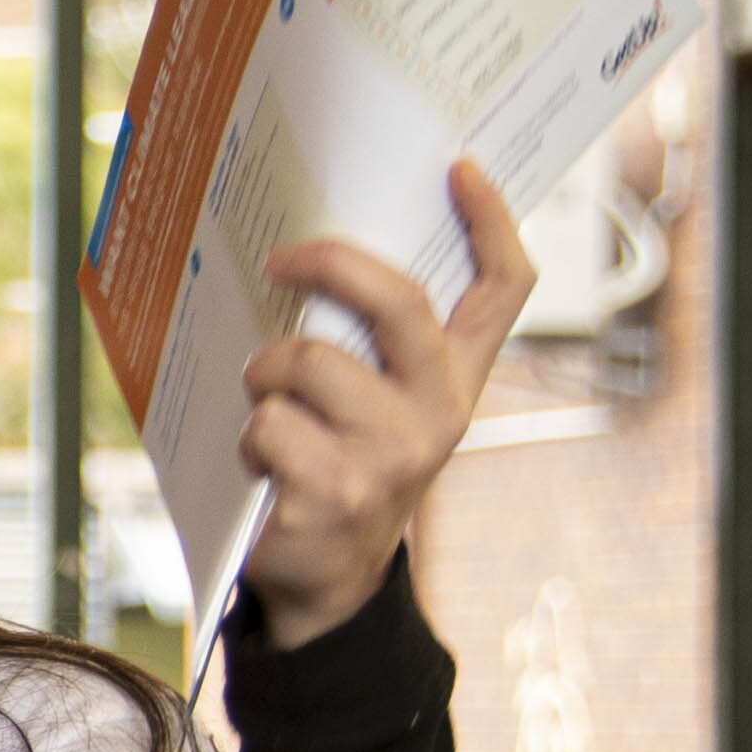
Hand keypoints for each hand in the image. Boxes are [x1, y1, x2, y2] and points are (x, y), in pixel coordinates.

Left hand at [244, 159, 531, 652]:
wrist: (324, 582)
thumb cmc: (338, 467)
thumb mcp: (374, 405)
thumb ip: (368, 344)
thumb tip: (310, 258)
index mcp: (456, 378)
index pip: (504, 288)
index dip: (492, 222)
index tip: (460, 169)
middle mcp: (438, 410)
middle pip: (397, 302)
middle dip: (328, 264)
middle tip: (281, 260)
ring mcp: (392, 453)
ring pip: (306, 363)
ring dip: (263, 375)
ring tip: (265, 404)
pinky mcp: (336, 490)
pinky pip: (267, 424)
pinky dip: (246, 437)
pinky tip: (261, 465)